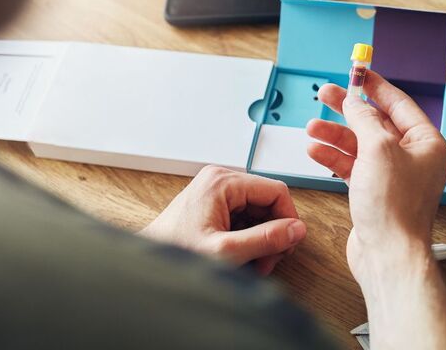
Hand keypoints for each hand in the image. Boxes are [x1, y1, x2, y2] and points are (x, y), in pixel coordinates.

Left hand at [138, 166, 305, 275]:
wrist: (149, 265)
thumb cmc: (176, 253)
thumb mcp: (227, 251)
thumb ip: (265, 239)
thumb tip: (297, 230)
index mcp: (222, 182)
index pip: (276, 191)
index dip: (288, 219)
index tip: (288, 244)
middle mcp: (220, 180)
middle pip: (268, 202)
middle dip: (274, 232)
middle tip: (269, 260)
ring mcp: (217, 192)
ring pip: (259, 211)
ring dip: (263, 238)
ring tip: (256, 263)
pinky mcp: (214, 205)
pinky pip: (246, 217)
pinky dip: (250, 238)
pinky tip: (245, 257)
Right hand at [306, 70, 445, 285]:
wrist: (387, 254)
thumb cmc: (394, 207)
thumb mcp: (377, 149)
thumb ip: (364, 119)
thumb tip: (355, 101)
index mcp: (427, 143)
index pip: (399, 104)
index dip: (375, 87)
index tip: (357, 72)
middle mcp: (412, 158)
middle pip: (375, 123)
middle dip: (348, 109)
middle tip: (324, 94)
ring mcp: (392, 176)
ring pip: (359, 145)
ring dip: (335, 135)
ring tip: (312, 127)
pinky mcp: (374, 192)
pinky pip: (352, 166)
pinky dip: (333, 157)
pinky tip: (315, 150)